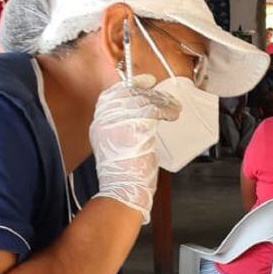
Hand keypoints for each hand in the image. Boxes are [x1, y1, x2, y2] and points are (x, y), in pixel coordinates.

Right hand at [91, 75, 179, 223]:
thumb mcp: (118, 146)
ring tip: (173, 108)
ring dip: (162, 101)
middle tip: (164, 96)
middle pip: (127, 93)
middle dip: (149, 92)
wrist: (124, 191)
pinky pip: (153, 109)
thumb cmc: (125, 176)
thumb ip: (124, 128)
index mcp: (98, 125)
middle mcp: (104, 121)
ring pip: (142, 99)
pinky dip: (167, 110)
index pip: (110, 96)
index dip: (129, 85)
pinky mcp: (134, 127)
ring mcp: (118, 123)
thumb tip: (141, 112)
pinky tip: (173, 114)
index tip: (144, 82)